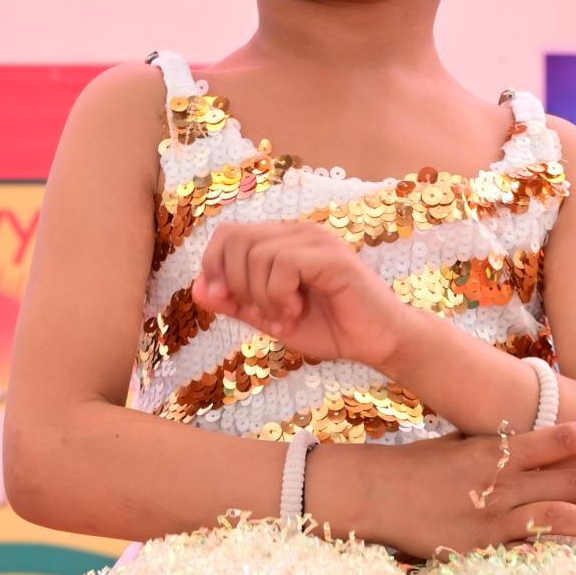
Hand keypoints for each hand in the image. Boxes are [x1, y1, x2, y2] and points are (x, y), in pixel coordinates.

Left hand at [195, 218, 405, 371]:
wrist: (378, 342)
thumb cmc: (331, 327)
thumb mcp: (271, 319)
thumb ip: (236, 303)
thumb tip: (197, 288)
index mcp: (282, 241)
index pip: (228, 234)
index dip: (215, 267)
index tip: (230, 302)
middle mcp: (297, 232)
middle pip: (236, 239)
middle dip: (237, 285)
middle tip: (263, 313)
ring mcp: (315, 241)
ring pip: (258, 254)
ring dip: (261, 296)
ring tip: (284, 316)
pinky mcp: (331, 257)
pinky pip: (284, 264)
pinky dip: (279, 295)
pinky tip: (296, 311)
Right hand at [310, 422, 575, 559]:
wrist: (373, 494)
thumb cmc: (418, 466)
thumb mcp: (461, 443)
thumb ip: (499, 441)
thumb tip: (532, 433)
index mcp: (497, 450)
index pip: (560, 437)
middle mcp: (500, 483)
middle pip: (569, 483)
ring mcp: (492, 518)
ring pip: (556, 521)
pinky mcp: (478, 549)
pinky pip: (525, 554)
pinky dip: (551, 557)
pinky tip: (572, 562)